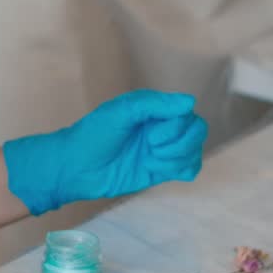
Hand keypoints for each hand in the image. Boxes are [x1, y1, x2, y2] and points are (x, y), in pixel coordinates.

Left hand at [2, 90, 207, 215]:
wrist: (76, 168)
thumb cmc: (93, 135)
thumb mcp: (120, 112)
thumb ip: (154, 104)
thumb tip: (190, 102)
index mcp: (152, 110)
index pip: (186, 113)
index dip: (176, 126)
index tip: (152, 136)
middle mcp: (161, 127)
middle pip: (196, 130)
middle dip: (180, 142)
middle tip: (152, 147)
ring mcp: (162, 150)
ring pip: (194, 150)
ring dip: (178, 157)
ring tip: (151, 161)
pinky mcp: (160, 170)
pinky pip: (190, 168)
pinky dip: (184, 169)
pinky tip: (162, 169)